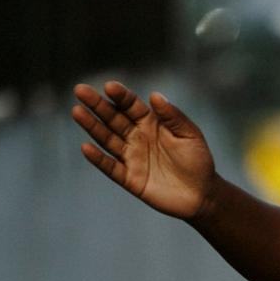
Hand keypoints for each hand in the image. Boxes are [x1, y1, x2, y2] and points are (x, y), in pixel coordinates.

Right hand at [71, 81, 216, 220]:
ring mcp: (131, 157)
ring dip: (92, 126)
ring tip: (77, 111)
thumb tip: (154, 95)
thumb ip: (173, 116)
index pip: (131, 106)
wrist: (202, 194)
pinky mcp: (129, 178)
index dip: (121, 96)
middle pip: (113, 118)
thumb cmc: (198, 160)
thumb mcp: (190, 135)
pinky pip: (110, 167)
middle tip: (80, 90)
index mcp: (151, 123)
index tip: (109, 86)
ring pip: (107, 139)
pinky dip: (98, 158)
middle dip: (97, 104)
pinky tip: (86, 147)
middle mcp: (137, 137)